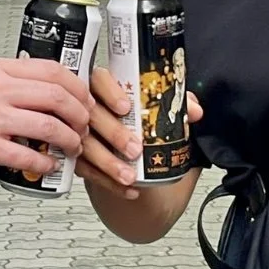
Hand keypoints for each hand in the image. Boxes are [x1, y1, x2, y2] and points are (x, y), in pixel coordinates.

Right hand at [0, 58, 91, 175]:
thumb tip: (44, 94)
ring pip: (48, 125)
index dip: (77, 85)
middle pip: (57, 95)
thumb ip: (8, 83)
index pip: (50, 69)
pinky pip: (26, 155)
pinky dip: (44, 163)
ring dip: (69, 140)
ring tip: (71, 147)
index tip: (85, 98)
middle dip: (80, 114)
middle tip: (84, 126)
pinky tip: (47, 165)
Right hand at [76, 67, 203, 199]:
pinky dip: (107, 181)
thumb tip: (193, 110)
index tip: (126, 107)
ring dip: (108, 162)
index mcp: (104, 86)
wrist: (126, 149)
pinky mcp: (75, 155)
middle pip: (92, 114)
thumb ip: (175, 104)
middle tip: (135, 149)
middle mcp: (86, 107)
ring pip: (85, 144)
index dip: (111, 92)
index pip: (100, 79)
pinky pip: (86, 169)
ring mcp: (77, 131)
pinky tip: (127, 189)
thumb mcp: (157, 109)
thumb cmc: (137, 119)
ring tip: (129, 175)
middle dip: (114, 133)